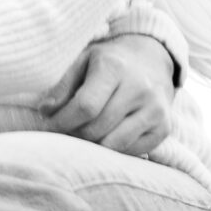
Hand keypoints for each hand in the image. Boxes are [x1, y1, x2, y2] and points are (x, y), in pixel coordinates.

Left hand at [39, 32, 175, 156]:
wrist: (151, 58)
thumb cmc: (109, 62)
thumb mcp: (82, 61)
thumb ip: (61, 86)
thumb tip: (46, 112)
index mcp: (114, 67)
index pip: (85, 106)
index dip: (61, 122)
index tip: (48, 126)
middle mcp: (140, 87)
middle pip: (97, 129)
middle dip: (74, 135)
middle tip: (63, 132)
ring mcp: (155, 109)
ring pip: (114, 145)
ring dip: (92, 146)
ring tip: (82, 135)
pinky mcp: (164, 127)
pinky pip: (131, 151)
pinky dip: (113, 149)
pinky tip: (105, 136)